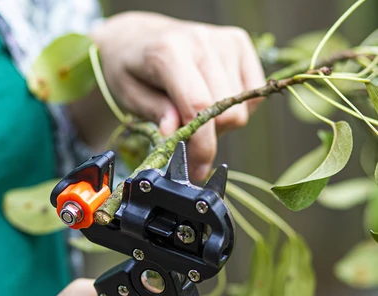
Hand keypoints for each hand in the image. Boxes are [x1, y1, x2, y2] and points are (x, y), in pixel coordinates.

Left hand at [91, 12, 264, 179]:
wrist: (137, 37)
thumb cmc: (129, 68)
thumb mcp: (129, 95)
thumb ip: (155, 113)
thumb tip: (174, 134)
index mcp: (170, 52)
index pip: (200, 107)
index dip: (201, 147)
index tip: (195, 172)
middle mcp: (202, 42)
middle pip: (228, 113)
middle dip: (208, 138)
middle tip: (186, 139)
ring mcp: (225, 40)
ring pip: (242, 108)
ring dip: (220, 124)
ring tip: (194, 114)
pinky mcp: (239, 43)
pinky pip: (252, 94)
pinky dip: (233, 107)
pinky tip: (212, 101)